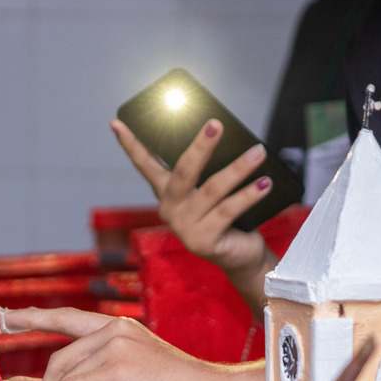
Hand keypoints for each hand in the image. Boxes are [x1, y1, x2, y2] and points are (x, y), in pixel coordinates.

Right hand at [111, 118, 279, 312]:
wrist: (242, 257)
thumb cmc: (229, 218)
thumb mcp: (216, 191)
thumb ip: (212, 170)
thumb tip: (231, 142)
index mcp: (168, 194)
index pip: (145, 165)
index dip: (130, 145)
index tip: (116, 123)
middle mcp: (170, 209)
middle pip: (183, 171)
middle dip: (201, 145)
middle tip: (216, 124)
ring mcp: (184, 227)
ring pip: (212, 189)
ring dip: (239, 168)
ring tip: (258, 152)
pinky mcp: (202, 242)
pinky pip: (228, 210)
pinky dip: (248, 195)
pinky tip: (264, 183)